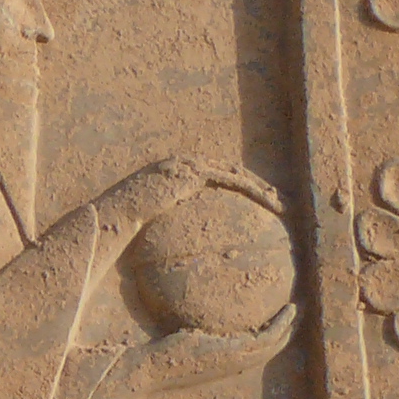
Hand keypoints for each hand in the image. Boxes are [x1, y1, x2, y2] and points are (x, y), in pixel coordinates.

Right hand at [102, 156, 283, 237]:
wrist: (117, 211)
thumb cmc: (128, 219)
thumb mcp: (153, 214)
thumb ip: (169, 214)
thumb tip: (177, 235)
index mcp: (178, 170)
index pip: (218, 176)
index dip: (242, 187)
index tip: (259, 200)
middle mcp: (188, 162)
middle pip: (232, 172)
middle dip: (258, 186)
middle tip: (279, 200)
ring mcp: (192, 165)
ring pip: (236, 174)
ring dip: (262, 188)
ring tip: (281, 203)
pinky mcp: (196, 173)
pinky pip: (232, 180)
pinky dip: (252, 189)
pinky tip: (268, 201)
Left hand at [129, 301, 297, 398]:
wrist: (153, 368)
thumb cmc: (164, 357)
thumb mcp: (190, 343)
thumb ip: (202, 337)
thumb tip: (199, 328)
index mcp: (228, 364)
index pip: (259, 352)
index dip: (274, 337)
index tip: (283, 322)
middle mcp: (237, 365)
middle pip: (273, 348)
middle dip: (288, 330)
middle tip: (297, 313)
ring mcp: (238, 360)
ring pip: (276, 342)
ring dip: (290, 324)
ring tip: (297, 308)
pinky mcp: (236, 351)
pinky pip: (269, 336)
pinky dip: (282, 323)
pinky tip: (288, 309)